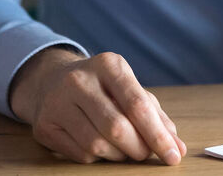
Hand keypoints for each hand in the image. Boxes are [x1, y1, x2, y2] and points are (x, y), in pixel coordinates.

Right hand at [9, 47, 185, 164]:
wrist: (51, 81)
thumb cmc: (102, 88)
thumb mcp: (130, 90)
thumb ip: (156, 117)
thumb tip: (177, 147)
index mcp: (108, 65)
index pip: (137, 104)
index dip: (158, 135)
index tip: (173, 155)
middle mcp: (80, 79)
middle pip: (117, 128)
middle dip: (139, 148)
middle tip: (145, 153)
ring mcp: (57, 102)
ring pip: (97, 145)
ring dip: (118, 155)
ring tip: (123, 148)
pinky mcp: (44, 125)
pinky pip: (80, 154)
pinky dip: (98, 157)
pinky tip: (99, 145)